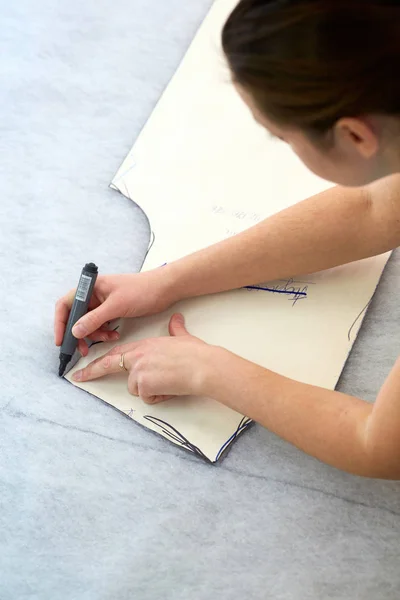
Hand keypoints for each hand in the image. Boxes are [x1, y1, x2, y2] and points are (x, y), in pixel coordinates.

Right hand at [54, 269, 175, 355]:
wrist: (164, 289)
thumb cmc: (141, 290)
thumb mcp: (116, 306)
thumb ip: (94, 319)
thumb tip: (74, 331)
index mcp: (90, 287)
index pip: (66, 304)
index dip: (61, 322)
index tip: (61, 340)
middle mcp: (93, 294)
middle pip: (76, 317)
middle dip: (79, 334)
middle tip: (83, 350)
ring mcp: (102, 302)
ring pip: (89, 323)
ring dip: (95, 334)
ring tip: (108, 339)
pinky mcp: (111, 310)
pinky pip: (100, 324)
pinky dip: (104, 332)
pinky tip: (113, 336)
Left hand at [72, 313, 216, 402]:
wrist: (203, 366)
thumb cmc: (195, 353)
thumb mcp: (181, 337)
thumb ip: (175, 330)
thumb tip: (177, 320)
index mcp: (143, 345)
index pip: (116, 352)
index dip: (101, 358)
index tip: (88, 364)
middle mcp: (137, 356)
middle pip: (110, 365)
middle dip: (91, 372)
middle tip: (76, 378)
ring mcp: (139, 370)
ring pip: (136, 388)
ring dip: (150, 390)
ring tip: (169, 381)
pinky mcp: (144, 384)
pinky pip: (147, 397)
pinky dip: (159, 397)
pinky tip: (171, 388)